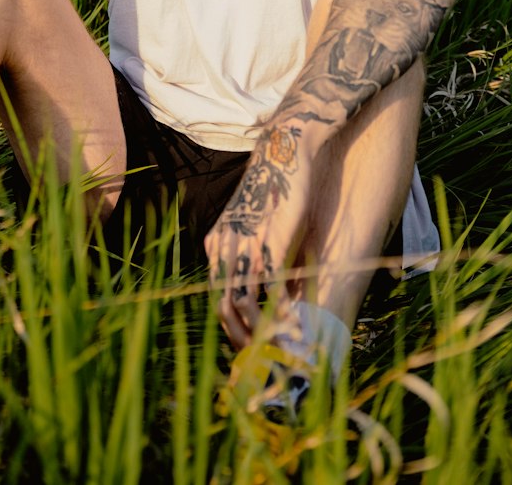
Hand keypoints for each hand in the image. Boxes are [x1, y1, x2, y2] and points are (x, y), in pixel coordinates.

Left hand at [204, 139, 311, 348]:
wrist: (283, 155)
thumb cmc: (273, 193)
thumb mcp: (255, 226)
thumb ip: (252, 255)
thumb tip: (265, 290)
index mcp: (217, 244)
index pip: (215, 296)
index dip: (230, 325)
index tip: (248, 343)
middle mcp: (226, 246)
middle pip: (225, 305)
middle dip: (243, 335)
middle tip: (263, 355)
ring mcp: (248, 245)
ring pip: (247, 301)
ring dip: (264, 328)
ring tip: (282, 344)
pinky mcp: (272, 241)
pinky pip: (273, 285)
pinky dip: (283, 308)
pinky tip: (296, 320)